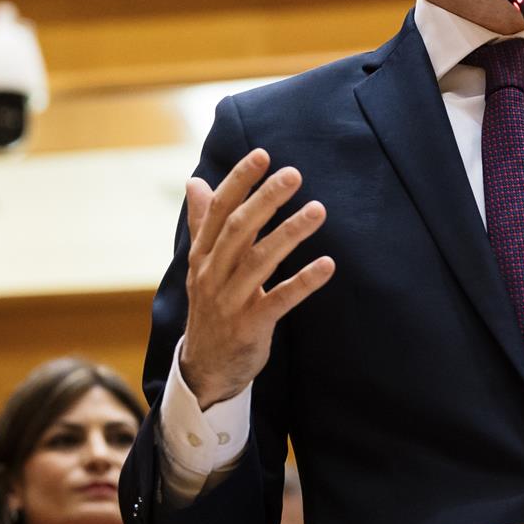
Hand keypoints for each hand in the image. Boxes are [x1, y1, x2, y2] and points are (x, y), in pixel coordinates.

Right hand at [179, 149, 334, 408]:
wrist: (205, 368)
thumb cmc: (211, 306)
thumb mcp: (201, 264)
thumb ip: (203, 222)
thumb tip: (195, 181)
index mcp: (202, 255)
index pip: (218, 210)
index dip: (239, 182)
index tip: (262, 155)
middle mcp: (213, 274)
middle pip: (238, 230)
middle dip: (266, 200)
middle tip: (294, 174)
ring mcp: (230, 301)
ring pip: (259, 261)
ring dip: (290, 234)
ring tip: (318, 210)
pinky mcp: (251, 326)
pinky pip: (280, 300)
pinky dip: (304, 282)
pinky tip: (328, 265)